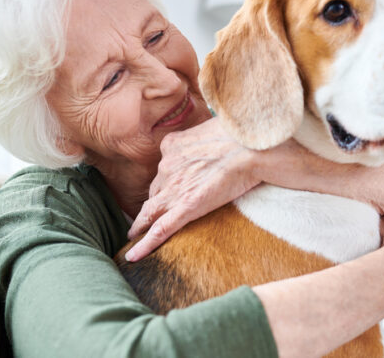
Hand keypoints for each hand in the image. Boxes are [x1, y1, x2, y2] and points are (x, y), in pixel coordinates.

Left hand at [125, 117, 261, 261]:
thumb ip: (205, 136)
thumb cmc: (241, 135)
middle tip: (147, 215)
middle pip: (155, 190)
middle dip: (153, 202)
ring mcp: (174, 189)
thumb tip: (213, 139)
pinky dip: (145, 245)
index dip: (163, 181)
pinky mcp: (186, 208)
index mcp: (173, 146)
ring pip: (150, 211)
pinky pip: (160, 230)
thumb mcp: (214, 127)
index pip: (165, 168)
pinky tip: (134, 256)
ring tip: (133, 236)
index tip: (162, 189)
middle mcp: (168, 167)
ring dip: (141, 224)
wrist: (251, 148)